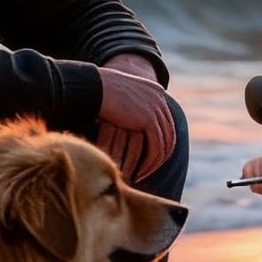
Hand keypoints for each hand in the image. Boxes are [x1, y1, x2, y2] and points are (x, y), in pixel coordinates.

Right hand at [96, 65, 174, 180]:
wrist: (92, 87)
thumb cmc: (96, 91)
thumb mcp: (119, 94)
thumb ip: (129, 102)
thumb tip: (129, 117)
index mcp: (155, 91)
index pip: (165, 121)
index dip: (161, 140)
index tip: (151, 156)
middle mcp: (160, 99)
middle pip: (169, 133)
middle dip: (160, 154)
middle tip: (149, 169)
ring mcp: (156, 109)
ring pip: (165, 143)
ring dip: (154, 163)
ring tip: (143, 174)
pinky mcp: (149, 120)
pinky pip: (156, 148)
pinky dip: (150, 163)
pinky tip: (140, 172)